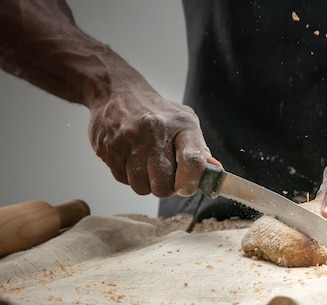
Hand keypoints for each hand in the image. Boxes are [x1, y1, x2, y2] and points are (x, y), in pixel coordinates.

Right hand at [88, 89, 219, 197]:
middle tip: (165, 175)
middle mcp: (154, 132)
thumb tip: (216, 173)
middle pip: (164, 185)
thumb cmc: (158, 113)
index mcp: (181, 125)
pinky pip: (122, 179)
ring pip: (141, 187)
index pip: (193, 162)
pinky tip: (131, 158)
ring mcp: (128, 141)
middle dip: (166, 187)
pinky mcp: (108, 148)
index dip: (191, 182)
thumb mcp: (185, 122)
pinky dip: (128, 175)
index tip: (188, 186)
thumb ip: (200, 150)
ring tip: (146, 165)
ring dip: (146, 183)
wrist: (116, 92)